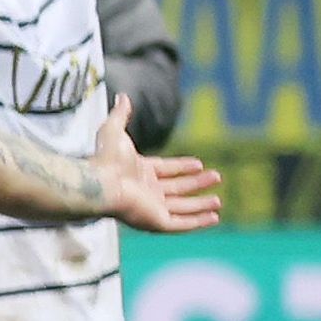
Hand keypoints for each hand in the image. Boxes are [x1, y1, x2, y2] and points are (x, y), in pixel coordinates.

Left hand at [91, 94, 228, 231]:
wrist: (101, 183)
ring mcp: (151, 208)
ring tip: (219, 201)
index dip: (182, 167)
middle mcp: (145, 191)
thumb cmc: (106, 159)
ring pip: (181, 208)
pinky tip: (214, 218)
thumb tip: (122, 96)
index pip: (165, 170)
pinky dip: (198, 222)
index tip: (199, 163)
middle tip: (217, 176)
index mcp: (138, 172)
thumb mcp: (114, 130)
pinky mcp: (156, 222)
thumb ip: (121, 114)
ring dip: (200, 205)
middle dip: (196, 184)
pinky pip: (182, 224)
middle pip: (176, 189)